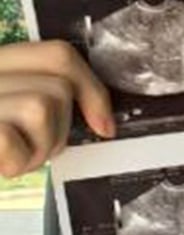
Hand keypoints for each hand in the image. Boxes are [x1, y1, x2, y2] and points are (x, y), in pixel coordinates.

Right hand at [0, 40, 114, 177]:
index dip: (93, 90)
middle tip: (29, 152)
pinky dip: (11, 160)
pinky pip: (9, 137)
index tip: (104, 127)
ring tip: (9, 159)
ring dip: (36, 148)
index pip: (58, 56)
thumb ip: (36, 100)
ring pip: (42, 107)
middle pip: (57, 89)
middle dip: (58, 132)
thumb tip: (100, 118)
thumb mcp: (10, 117)